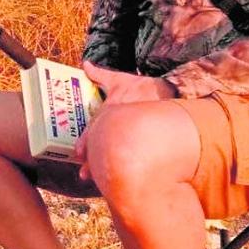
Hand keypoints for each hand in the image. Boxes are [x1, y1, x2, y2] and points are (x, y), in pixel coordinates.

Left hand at [75, 62, 176, 182]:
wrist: (171, 92)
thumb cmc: (144, 87)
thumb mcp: (121, 79)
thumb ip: (100, 75)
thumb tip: (85, 64)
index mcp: (112, 111)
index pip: (94, 129)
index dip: (85, 142)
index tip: (77, 153)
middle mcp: (122, 125)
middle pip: (104, 146)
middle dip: (94, 162)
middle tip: (85, 173)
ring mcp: (135, 135)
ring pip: (119, 155)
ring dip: (110, 169)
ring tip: (102, 184)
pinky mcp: (147, 143)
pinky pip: (136, 158)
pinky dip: (129, 169)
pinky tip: (123, 181)